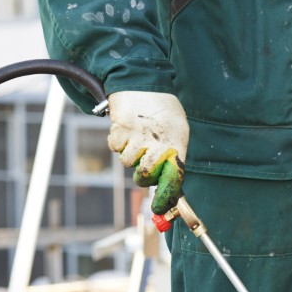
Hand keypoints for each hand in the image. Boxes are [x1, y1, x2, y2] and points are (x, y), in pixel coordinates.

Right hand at [107, 90, 188, 214]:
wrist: (144, 82)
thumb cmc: (163, 113)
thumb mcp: (177, 133)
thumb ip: (174, 160)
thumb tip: (169, 193)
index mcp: (177, 145)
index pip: (173, 179)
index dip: (165, 198)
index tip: (159, 209)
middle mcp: (159, 143)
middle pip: (144, 176)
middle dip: (142, 176)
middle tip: (144, 164)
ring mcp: (138, 136)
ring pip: (127, 163)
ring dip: (130, 156)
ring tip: (138, 139)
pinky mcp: (120, 128)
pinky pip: (114, 148)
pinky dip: (118, 142)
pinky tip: (127, 130)